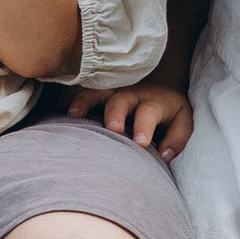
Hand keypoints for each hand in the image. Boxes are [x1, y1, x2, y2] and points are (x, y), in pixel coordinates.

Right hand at [64, 79, 194, 158]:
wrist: (158, 83)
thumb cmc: (168, 112)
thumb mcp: (182, 122)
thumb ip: (177, 139)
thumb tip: (164, 155)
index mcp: (152, 103)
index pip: (149, 112)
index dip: (144, 126)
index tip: (141, 143)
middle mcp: (130, 95)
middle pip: (120, 100)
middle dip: (115, 114)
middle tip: (112, 129)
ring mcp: (110, 92)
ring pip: (95, 92)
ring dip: (83, 102)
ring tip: (71, 116)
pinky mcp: (95, 92)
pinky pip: (78, 91)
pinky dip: (66, 98)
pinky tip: (56, 110)